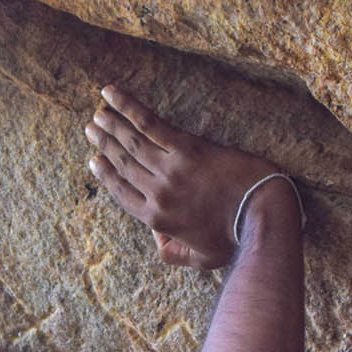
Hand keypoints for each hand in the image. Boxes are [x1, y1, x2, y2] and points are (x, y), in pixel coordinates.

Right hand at [85, 84, 299, 268]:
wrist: (260, 212)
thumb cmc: (236, 237)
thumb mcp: (201, 258)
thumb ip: (174, 254)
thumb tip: (158, 241)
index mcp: (157, 219)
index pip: (121, 193)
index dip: (105, 175)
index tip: (94, 160)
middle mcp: (157, 193)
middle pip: (122, 164)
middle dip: (104, 145)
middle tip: (91, 130)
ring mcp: (170, 169)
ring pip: (130, 142)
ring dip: (111, 124)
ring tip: (97, 113)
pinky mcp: (186, 147)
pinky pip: (149, 123)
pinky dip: (127, 106)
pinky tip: (111, 93)